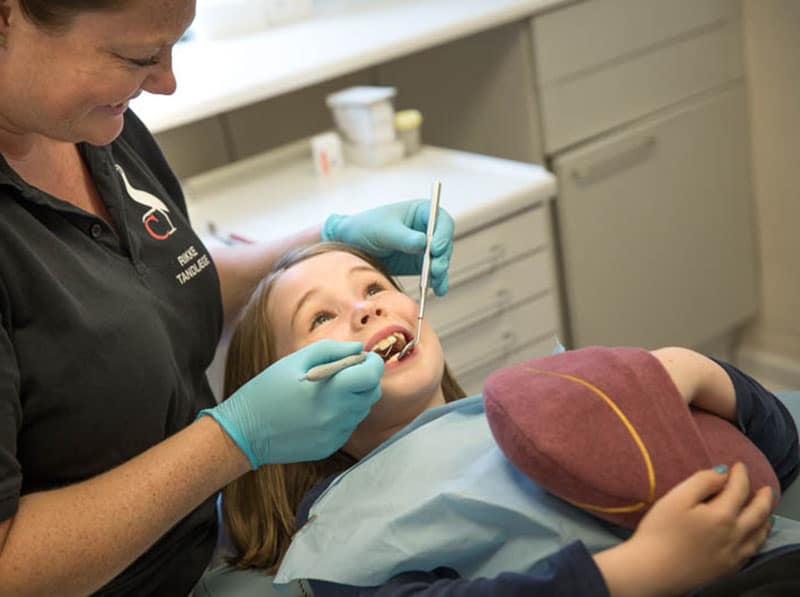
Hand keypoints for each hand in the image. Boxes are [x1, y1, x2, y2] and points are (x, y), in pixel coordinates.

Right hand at [199, 340, 383, 467]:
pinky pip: (348, 426)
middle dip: (366, 378)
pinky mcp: (330, 446)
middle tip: (346, 372)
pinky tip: (319, 410)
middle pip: (372, 393)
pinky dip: (342, 415)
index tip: (363, 358)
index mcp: (332, 390)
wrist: (244, 432)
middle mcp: (338, 415)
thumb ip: (332, 350)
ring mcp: (335, 434)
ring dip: (354, 397)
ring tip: (328, 391)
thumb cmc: (266, 390)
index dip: (372, 363)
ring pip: (361, 410)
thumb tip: (358, 349)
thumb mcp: (295, 360)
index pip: (372, 374)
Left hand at [321, 200, 454, 294]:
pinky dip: (436, 281)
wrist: (350, 246)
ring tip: (437, 284)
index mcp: (420, 212)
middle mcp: (426, 229)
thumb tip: (424, 244)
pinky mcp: (419, 264)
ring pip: (440, 260)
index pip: (441, 220)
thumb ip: (404, 238)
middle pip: (444, 242)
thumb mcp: (384, 231)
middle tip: (436, 270)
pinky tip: (438, 290)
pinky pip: (432, 273)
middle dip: (442, 257)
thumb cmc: (365, 228)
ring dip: (441, 272)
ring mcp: (424, 248)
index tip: (435, 249)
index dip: (443, 234)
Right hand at [596, 463, 773, 596]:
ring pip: (759, 534)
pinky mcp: (728, 569)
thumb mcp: (676, 498)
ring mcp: (734, 555)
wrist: (653, 571)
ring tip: (765, 511)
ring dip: (765, 519)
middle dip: (764, 497)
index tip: (738, 466)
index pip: (739, 489)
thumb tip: (723, 473)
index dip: (740, 475)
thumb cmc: (660, 532)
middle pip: (758, 513)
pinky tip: (754, 537)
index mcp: (722, 515)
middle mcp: (735, 535)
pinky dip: (758, 539)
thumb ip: (702, 481)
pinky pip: (752, 551)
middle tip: (765, 488)